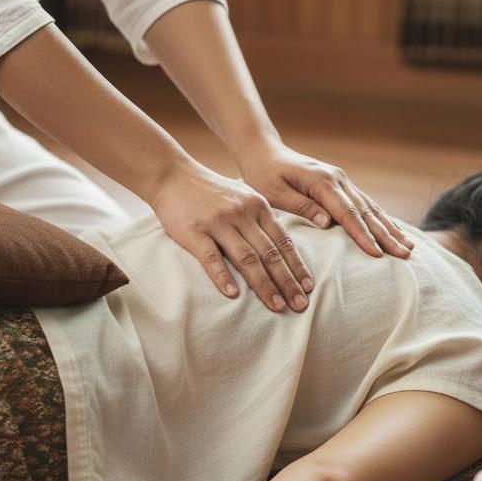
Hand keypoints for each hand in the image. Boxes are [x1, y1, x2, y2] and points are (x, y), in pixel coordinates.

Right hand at [147, 160, 313, 312]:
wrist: (172, 175)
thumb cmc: (209, 191)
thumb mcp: (242, 197)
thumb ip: (260, 219)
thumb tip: (281, 249)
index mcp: (257, 206)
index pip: (283, 241)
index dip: (297, 266)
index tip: (309, 288)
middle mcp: (242, 213)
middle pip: (269, 253)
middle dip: (287, 281)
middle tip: (300, 305)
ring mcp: (218, 222)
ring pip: (246, 258)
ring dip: (264, 284)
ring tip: (276, 306)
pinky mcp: (194, 231)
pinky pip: (211, 257)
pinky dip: (223, 277)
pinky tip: (233, 295)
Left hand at [236, 142, 413, 259]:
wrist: (264, 151)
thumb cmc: (264, 175)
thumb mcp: (274, 193)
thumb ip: (301, 206)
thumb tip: (327, 223)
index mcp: (322, 182)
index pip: (347, 213)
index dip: (362, 235)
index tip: (377, 254)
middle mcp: (337, 179)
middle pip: (366, 211)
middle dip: (386, 235)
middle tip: (405, 255)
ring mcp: (342, 180)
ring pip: (371, 207)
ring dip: (390, 228)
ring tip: (409, 246)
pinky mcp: (341, 183)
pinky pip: (366, 203)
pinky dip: (381, 218)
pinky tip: (394, 231)